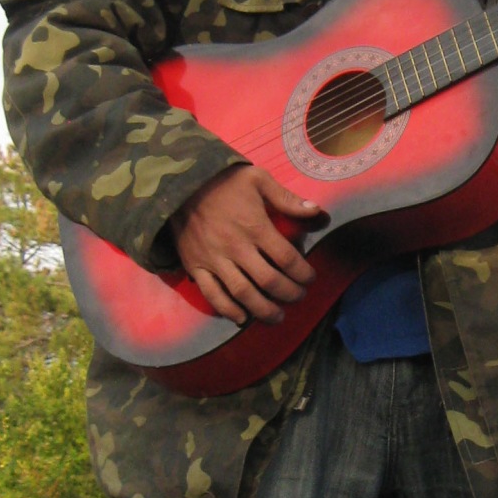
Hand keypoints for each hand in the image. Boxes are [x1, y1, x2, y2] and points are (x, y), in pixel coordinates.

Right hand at [172, 165, 319, 324]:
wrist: (180, 185)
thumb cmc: (223, 182)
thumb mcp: (258, 179)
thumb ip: (287, 198)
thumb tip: (317, 211)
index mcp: (255, 227)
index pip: (287, 259)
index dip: (303, 273)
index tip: (310, 279)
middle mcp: (236, 247)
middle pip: (269, 281)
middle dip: (289, 294)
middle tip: (298, 297)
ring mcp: (214, 260)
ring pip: (243, 294)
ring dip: (264, 310)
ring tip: (277, 316)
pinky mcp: (196, 266)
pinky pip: (213, 294)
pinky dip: (228, 310)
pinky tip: (243, 318)